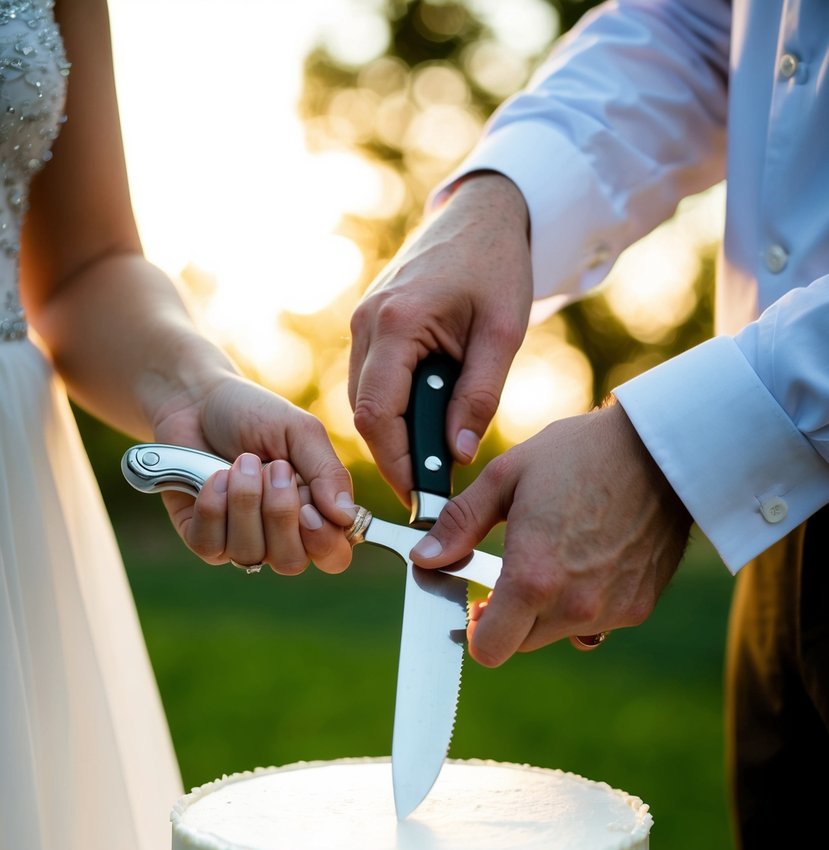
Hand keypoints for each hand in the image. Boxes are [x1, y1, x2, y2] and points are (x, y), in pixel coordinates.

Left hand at [153, 371, 355, 574]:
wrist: (197, 400)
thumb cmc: (254, 416)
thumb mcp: (300, 433)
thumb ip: (328, 473)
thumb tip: (347, 517)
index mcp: (314, 515)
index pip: (333, 557)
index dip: (323, 542)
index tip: (308, 507)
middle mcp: (279, 538)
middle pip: (290, 562)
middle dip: (279, 513)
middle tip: (275, 468)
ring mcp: (239, 542)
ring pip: (249, 553)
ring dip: (245, 501)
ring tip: (242, 462)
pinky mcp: (203, 539)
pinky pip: (210, 546)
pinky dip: (213, 506)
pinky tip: (215, 477)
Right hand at [349, 171, 532, 503]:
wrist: (483, 214)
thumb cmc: (498, 267)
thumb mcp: (502, 335)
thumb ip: (479, 397)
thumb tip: (461, 454)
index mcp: (397, 323)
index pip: (377, 414)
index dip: (395, 463)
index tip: (421, 496)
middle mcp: (367, 323)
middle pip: (364, 413)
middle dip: (394, 457)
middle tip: (430, 490)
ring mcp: (363, 321)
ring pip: (363, 400)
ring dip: (392, 435)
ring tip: (431, 464)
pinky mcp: (370, 323)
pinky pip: (370, 381)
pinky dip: (391, 410)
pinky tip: (424, 427)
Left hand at [409, 401, 691, 665]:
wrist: (663, 450)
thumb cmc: (581, 454)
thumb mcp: (506, 477)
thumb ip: (460, 524)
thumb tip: (424, 557)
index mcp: (534, 578)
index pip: (490, 650)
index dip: (477, 633)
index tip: (479, 606)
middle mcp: (574, 606)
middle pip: (522, 643)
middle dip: (510, 617)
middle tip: (515, 572)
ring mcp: (611, 611)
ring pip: (559, 634)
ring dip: (549, 610)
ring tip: (559, 554)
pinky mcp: (639, 606)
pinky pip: (597, 622)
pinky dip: (586, 603)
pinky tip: (592, 558)